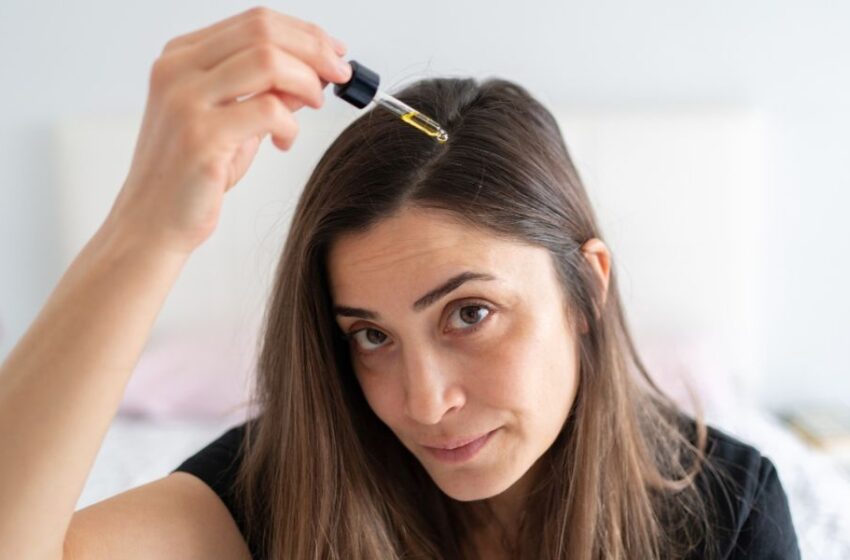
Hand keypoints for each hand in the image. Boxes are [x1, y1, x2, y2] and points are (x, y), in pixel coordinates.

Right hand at [103, 7, 350, 255]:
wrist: (152, 222)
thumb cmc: (193, 176)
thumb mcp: (235, 123)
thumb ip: (269, 93)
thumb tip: (316, 71)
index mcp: (181, 57)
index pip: (254, 22)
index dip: (304, 33)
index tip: (335, 51)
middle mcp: (177, 70)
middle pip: (263, 31)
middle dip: (315, 49)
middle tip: (341, 74)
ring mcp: (185, 100)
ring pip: (267, 61)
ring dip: (306, 80)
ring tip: (315, 103)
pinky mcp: (200, 136)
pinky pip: (268, 111)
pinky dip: (290, 124)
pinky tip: (285, 142)